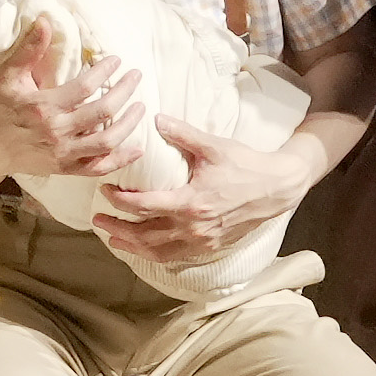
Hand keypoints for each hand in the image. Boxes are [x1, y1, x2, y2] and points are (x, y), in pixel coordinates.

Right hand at [0, 18, 141, 180]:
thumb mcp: (9, 76)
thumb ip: (30, 50)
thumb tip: (45, 20)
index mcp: (43, 107)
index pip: (85, 87)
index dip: (105, 71)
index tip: (117, 60)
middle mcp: (56, 132)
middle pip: (102, 112)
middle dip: (124, 92)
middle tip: (136, 76)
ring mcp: (62, 153)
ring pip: (106, 142)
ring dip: (129, 124)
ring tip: (141, 107)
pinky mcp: (64, 168)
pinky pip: (98, 168)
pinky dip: (120, 161)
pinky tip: (137, 149)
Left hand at [96, 117, 317, 265]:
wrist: (277, 188)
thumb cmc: (246, 165)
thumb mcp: (214, 146)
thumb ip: (183, 134)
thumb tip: (156, 119)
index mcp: (192, 202)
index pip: (145, 206)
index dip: (120, 201)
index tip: (105, 190)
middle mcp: (194, 227)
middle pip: (145, 236)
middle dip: (118, 230)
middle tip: (98, 221)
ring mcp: (202, 241)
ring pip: (158, 252)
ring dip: (132, 247)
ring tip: (113, 239)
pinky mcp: (210, 247)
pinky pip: (175, 256)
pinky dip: (155, 254)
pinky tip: (144, 248)